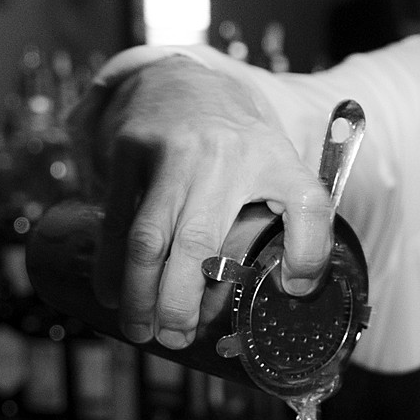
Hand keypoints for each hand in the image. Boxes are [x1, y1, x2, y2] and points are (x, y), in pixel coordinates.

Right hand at [74, 48, 331, 347]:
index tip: (298, 290)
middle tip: (177, 338)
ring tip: (142, 333)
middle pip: (202, 242)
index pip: (308, 204)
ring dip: (141, 292)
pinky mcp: (129, 151)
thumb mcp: (283, 172)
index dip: (310, 252)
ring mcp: (172, 153)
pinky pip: (114, 219)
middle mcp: (225, 156)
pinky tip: (111, 297)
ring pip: (149, 236)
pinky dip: (109, 264)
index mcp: (275, 162)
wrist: (186, 80)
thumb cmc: (240, 147)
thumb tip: (297, 290)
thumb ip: (305, 228)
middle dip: (183, 300)